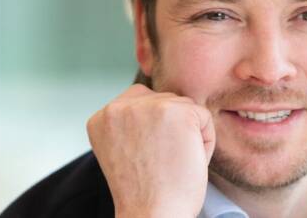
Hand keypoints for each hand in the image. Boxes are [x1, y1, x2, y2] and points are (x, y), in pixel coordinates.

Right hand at [86, 84, 215, 217]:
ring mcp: (149, 106)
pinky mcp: (178, 112)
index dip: (152, 128)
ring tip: (171, 161)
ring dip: (186, 133)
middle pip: (163, 100)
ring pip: (183, 106)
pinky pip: (203, 117)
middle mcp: (120, 106)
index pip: (140, 101)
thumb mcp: (123, 147)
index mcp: (103, 116)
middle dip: (170, 129)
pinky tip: (187, 161)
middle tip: (159, 162)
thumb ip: (132, 121)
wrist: (152, 217)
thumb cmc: (144, 191)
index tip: (146, 156)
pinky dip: (204, 141)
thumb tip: (157, 102)